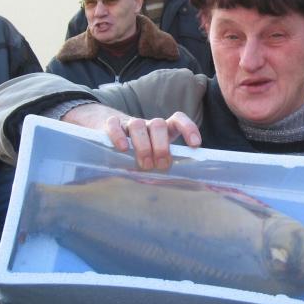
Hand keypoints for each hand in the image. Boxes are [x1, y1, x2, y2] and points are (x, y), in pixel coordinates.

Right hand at [63, 103, 201, 169]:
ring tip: (144, 165)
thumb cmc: (137, 150)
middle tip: (161, 165)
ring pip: (137, 124)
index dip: (189, 128)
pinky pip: (114, 124)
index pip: (178, 120)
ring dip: (143, 145)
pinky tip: (122, 149)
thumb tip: (179, 183)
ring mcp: (129, 123)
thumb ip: (163, 163)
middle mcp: (147, 125)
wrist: (108, 129)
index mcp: (162, 130)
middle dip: (162, 146)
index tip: (195, 145)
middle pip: (158, 124)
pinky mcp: (110, 123)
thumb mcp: (153, 156)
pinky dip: (118, 135)